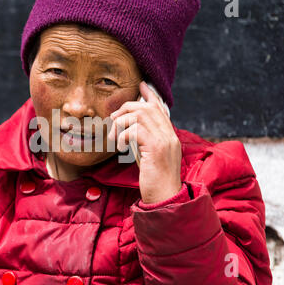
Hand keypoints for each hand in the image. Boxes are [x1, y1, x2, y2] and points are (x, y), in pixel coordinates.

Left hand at [108, 81, 181, 203]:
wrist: (165, 198)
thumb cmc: (155, 181)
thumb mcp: (150, 158)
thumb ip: (145, 142)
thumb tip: (130, 131)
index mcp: (169, 136)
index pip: (161, 109)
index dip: (150, 95)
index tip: (141, 85)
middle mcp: (169, 135)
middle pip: (147, 107)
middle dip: (127, 108)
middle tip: (114, 119)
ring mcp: (164, 140)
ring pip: (139, 115)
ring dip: (121, 124)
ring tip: (115, 138)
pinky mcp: (155, 148)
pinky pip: (134, 130)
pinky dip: (122, 135)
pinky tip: (120, 147)